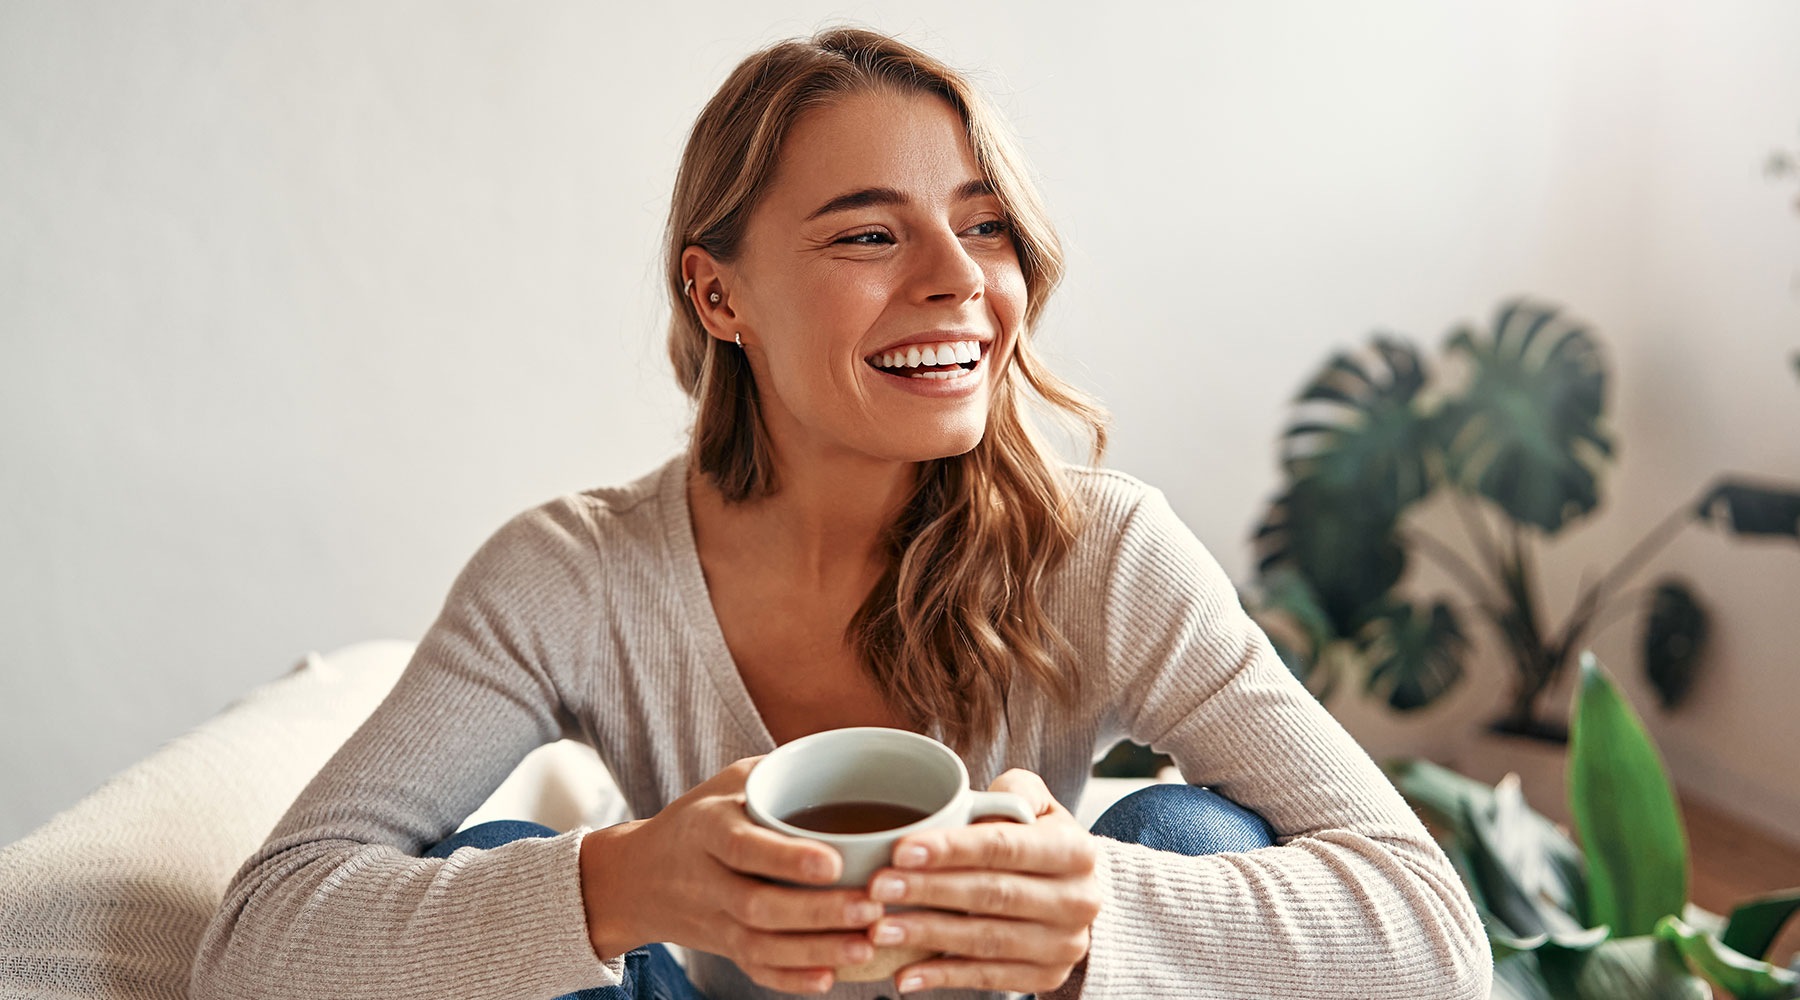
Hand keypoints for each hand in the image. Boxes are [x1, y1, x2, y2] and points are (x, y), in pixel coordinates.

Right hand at [578, 757, 884, 994]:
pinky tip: (830, 980)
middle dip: (816, 913)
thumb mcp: (729, 781)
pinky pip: (753, 970)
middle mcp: (705, 879)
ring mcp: (711, 920)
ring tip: (865, 946)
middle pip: (757, 906)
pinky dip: (790, 980)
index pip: (745, 847)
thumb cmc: (701, 817)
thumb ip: (778, 771)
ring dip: (814, 951)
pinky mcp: (720, 948)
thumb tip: (848, 750)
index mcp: (707, 829)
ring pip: (759, 946)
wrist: (636, 876)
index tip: (835, 864)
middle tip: (871, 908)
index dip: (788, 860)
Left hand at [865, 768, 1101, 994]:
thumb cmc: (1039, 843)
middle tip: (878, 887)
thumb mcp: (1039, 806)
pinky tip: (904, 974)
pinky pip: (988, 979)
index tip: (902, 850)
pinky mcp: (1045, 978)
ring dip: (928, 935)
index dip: (952, 849)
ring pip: (986, 941)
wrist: (1075, 897)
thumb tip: (982, 800)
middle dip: (929, 891)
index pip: (1006, 847)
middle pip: (992, 894)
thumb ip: (1014, 790)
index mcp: (1076, 850)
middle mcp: (1078, 900)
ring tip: (880, 929)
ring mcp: (1064, 945)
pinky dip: (942, 978)